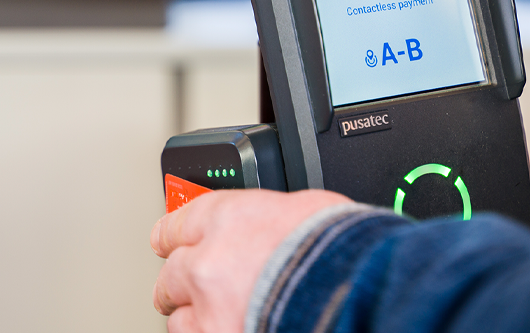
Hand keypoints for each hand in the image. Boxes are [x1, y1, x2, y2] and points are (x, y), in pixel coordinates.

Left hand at [151, 189, 351, 332]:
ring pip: (177, 317)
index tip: (171, 242)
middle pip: (171, 273)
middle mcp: (209, 261)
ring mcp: (209, 309)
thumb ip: (275, 218)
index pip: (176, 224)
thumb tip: (277, 224)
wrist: (356, 292)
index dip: (174, 236)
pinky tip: (229, 327)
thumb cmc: (344, 250)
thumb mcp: (310, 210)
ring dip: (194, 316)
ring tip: (220, 316)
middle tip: (197, 286)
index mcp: (229, 218)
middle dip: (183, 281)